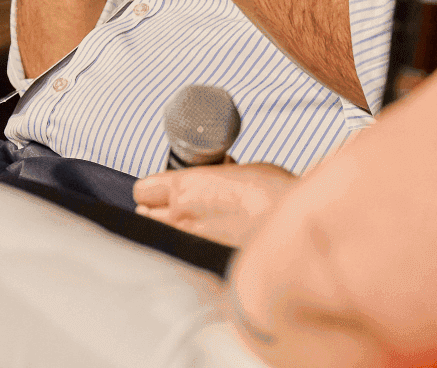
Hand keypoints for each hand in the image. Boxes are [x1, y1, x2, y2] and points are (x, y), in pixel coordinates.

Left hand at [133, 162, 297, 246]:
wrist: (292, 231)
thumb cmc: (275, 196)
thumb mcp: (244, 170)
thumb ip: (221, 175)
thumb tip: (220, 172)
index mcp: (186, 187)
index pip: (144, 189)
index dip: (152, 189)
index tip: (160, 190)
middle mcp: (179, 216)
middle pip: (144, 214)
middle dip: (156, 210)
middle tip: (174, 208)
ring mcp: (187, 244)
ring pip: (156, 236)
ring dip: (166, 230)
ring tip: (186, 228)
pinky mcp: (199, 265)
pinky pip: (176, 256)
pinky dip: (182, 251)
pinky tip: (198, 247)